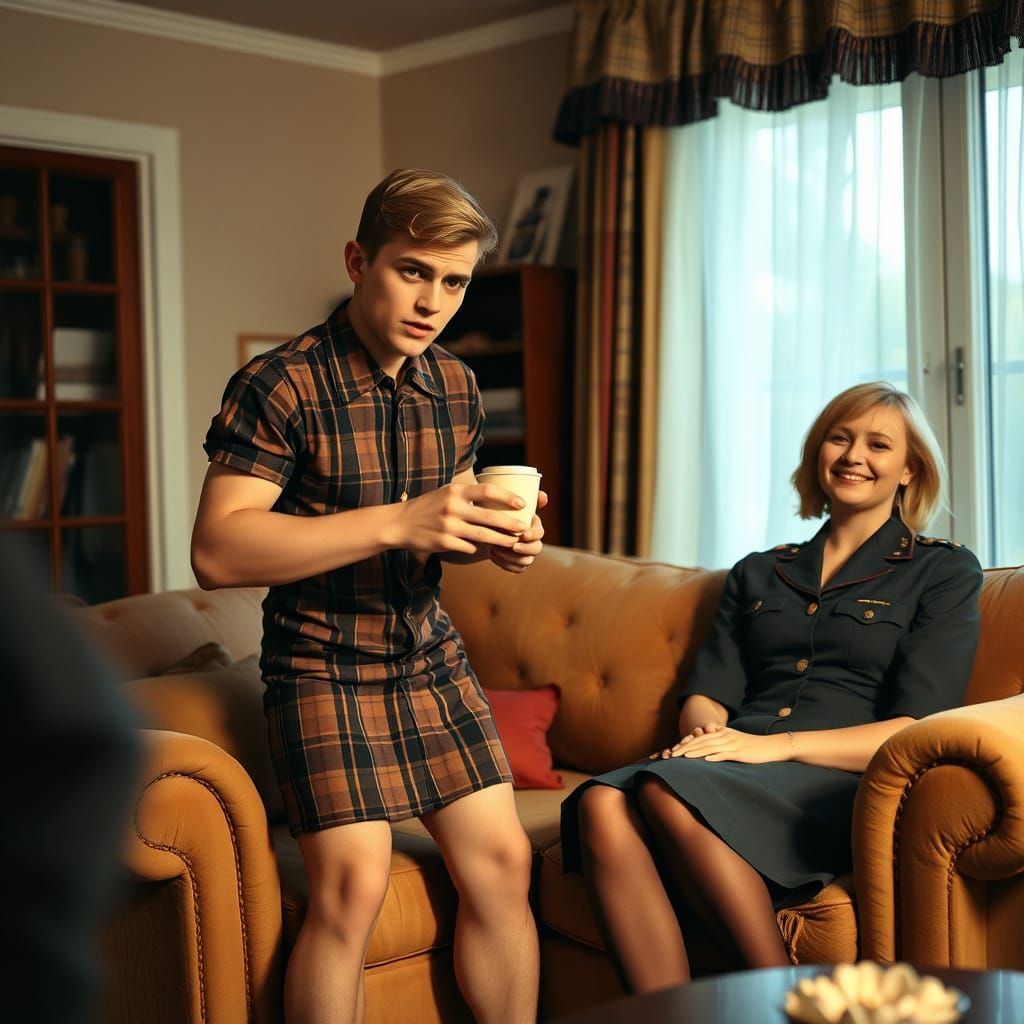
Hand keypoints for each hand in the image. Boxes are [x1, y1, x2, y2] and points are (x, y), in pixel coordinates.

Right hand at [392, 482, 526, 558]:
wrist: (400, 523)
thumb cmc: (429, 506)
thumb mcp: (447, 493)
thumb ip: (468, 494)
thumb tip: (499, 497)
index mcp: (455, 491)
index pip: (488, 490)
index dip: (508, 497)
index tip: (522, 504)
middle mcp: (453, 507)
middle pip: (490, 517)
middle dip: (510, 524)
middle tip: (524, 528)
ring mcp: (449, 526)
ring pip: (483, 535)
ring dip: (501, 540)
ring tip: (513, 542)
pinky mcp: (444, 543)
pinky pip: (469, 547)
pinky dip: (477, 548)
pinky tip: (480, 547)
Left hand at [489, 491, 546, 573]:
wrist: (487, 525)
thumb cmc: (499, 510)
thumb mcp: (508, 502)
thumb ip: (525, 497)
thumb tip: (543, 496)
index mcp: (533, 526)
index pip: (540, 533)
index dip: (533, 535)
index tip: (523, 534)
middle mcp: (533, 541)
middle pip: (536, 550)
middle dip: (525, 549)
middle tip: (511, 546)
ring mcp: (526, 554)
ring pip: (526, 562)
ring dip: (511, 557)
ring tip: (495, 548)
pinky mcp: (517, 564)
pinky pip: (516, 569)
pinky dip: (505, 564)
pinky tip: (493, 555)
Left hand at [651, 725, 788, 763]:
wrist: (771, 746)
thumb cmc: (751, 745)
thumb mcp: (733, 740)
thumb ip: (719, 741)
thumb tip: (705, 750)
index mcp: (721, 732)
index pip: (699, 738)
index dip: (685, 743)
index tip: (672, 750)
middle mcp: (724, 736)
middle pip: (700, 742)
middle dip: (684, 748)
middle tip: (671, 755)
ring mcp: (732, 743)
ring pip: (709, 747)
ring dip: (695, 752)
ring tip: (682, 757)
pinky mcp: (740, 752)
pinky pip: (725, 754)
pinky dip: (715, 756)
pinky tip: (706, 761)